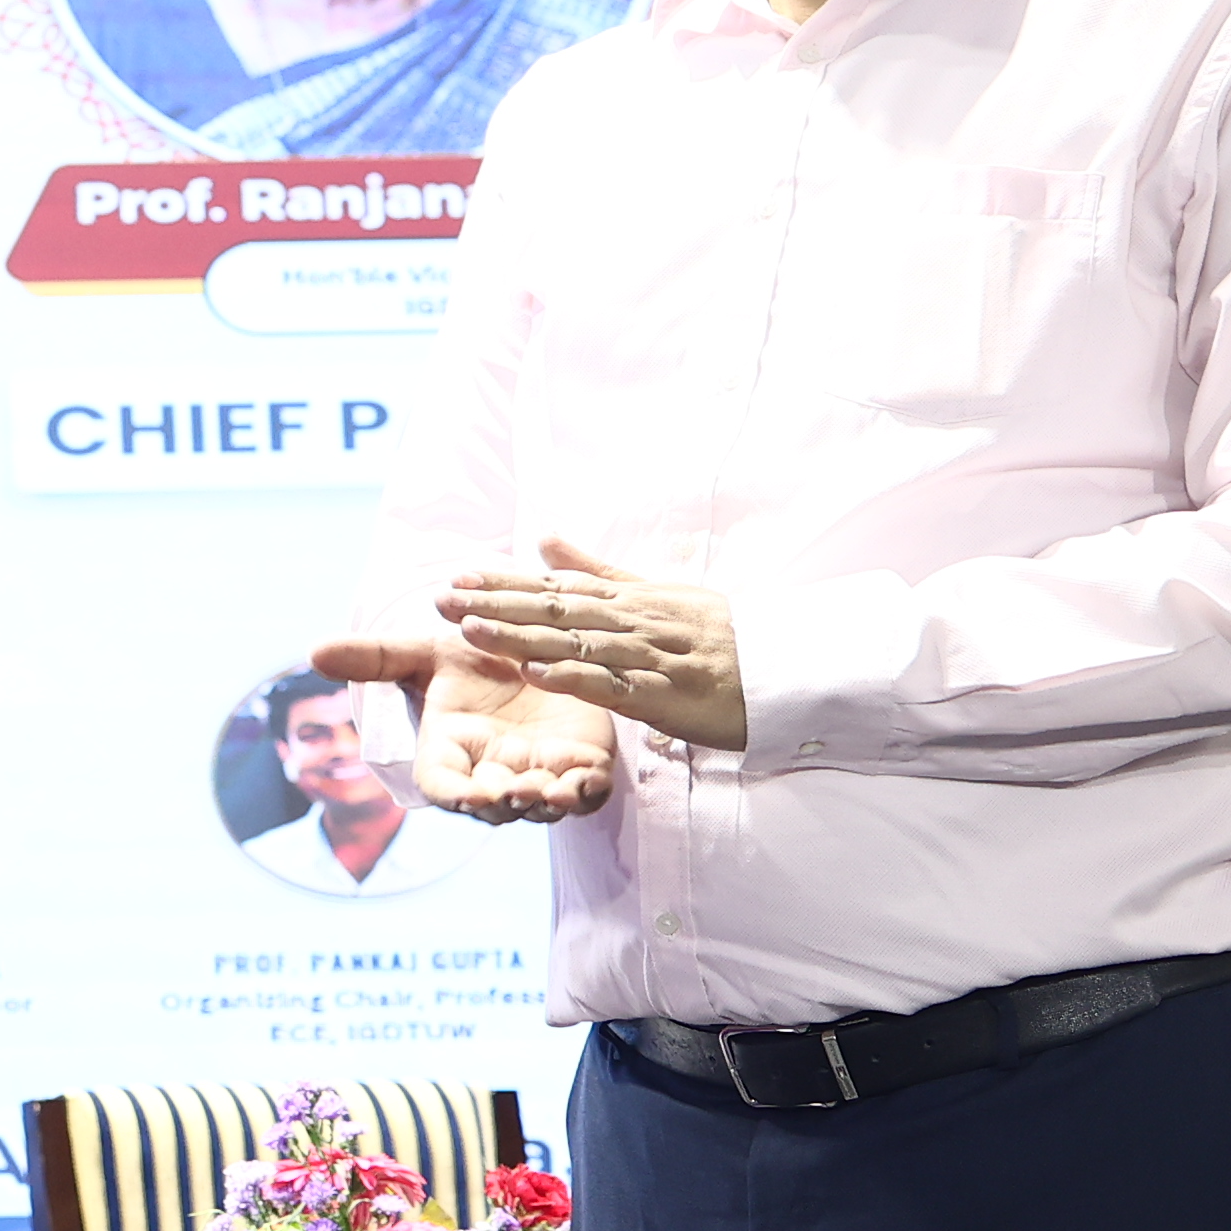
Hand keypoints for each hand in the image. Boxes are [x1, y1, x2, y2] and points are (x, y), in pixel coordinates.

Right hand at [308, 633, 620, 824]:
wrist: (534, 646)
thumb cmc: (473, 652)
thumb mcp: (426, 651)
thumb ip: (376, 657)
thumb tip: (313, 651)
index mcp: (451, 749)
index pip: (443, 786)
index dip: (457, 796)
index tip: (472, 795)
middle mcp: (492, 769)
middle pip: (494, 806)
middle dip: (507, 803)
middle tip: (520, 790)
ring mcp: (537, 772)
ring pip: (541, 806)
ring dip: (547, 803)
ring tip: (555, 789)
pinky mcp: (581, 766)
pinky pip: (585, 795)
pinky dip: (586, 794)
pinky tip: (587, 781)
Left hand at [436, 535, 749, 752]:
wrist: (788, 671)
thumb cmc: (720, 635)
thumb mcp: (657, 594)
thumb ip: (597, 569)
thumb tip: (544, 535)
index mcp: (630, 599)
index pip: (556, 586)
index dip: (504, 583)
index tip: (456, 576)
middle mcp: (635, 621)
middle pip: (557, 609)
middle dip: (498, 604)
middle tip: (441, 598)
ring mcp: (652, 656)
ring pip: (577, 643)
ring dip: (523, 635)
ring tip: (472, 629)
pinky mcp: (669, 695)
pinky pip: (616, 685)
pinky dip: (575, 677)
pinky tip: (537, 672)